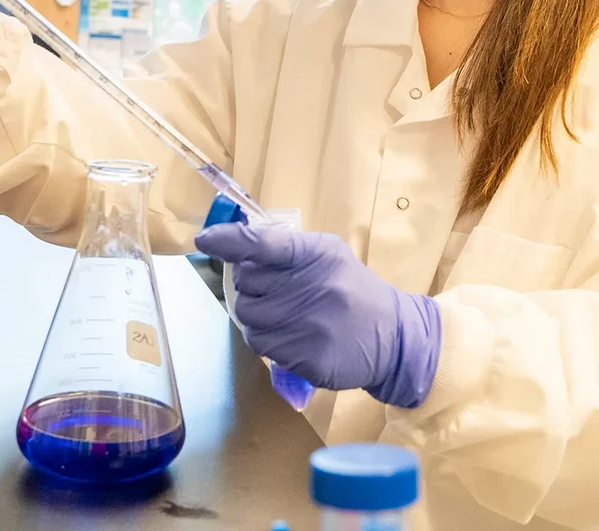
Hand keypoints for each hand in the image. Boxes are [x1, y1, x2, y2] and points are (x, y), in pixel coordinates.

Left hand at [194, 222, 440, 407]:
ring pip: (249, 321)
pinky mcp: (307, 358)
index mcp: (315, 256)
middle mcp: (310, 288)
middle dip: (252, 290)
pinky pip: (265, 349)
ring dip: (259, 320)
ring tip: (285, 318)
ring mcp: (309, 326)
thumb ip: (288, 249)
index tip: (205, 240)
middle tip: (276, 293)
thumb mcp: (329, 255)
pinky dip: (273, 344)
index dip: (229, 241)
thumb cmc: (353, 289)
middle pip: (245, 287)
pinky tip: (296, 338)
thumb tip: (237, 244)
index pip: (261, 244)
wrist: (393, 336)